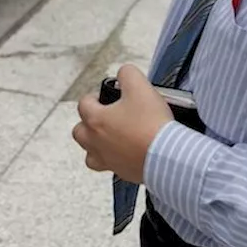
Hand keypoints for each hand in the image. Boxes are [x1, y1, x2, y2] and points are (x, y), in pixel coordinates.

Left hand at [72, 64, 173, 184]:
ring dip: (95, 146)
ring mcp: (108, 160)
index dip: (94, 96)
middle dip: (88, 123)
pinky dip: (115, 160)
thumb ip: (127, 74)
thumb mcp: (140, 86)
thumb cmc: (151, 123)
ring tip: (110, 138)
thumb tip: (123, 73)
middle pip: (79, 132)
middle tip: (105, 117)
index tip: (106, 96)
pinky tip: (129, 152)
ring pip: (90, 154)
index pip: (84, 104)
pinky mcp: (123, 173)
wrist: (167, 155)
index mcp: (96, 120)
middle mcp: (96, 142)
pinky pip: (111, 167)